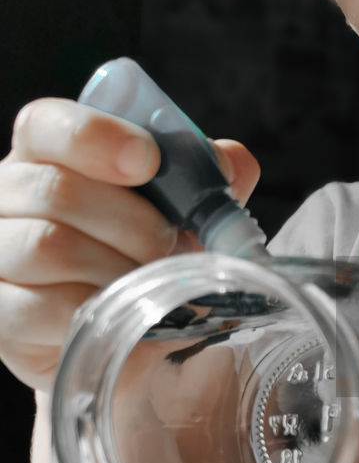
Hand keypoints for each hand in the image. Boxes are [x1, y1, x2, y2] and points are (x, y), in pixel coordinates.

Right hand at [0, 97, 259, 391]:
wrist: (133, 338)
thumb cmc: (148, 256)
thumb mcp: (184, 211)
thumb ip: (207, 178)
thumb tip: (233, 163)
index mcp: (47, 155)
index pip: (46, 125)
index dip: (96, 136)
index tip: (149, 161)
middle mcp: (6, 196)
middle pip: (56, 190)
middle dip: (132, 222)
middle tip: (170, 246)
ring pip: (47, 246)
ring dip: (118, 268)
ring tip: (152, 283)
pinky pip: (41, 307)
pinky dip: (97, 311)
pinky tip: (123, 315)